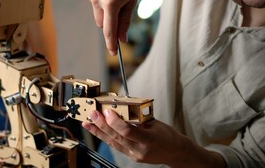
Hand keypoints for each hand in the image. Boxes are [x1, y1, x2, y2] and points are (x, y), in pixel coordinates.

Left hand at [82, 109, 225, 166]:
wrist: (176, 152)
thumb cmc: (168, 135)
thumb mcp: (155, 123)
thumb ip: (138, 118)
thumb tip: (120, 108)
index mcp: (148, 140)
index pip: (127, 131)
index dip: (115, 121)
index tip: (107, 111)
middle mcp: (140, 150)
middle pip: (116, 137)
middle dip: (101, 125)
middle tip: (92, 114)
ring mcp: (134, 155)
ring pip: (112, 143)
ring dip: (98, 132)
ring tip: (87, 123)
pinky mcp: (131, 156)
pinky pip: (116, 145)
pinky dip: (106, 137)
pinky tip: (97, 130)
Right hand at [88, 0, 141, 54]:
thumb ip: (126, 20)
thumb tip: (122, 38)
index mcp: (111, 4)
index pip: (109, 30)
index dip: (111, 44)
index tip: (114, 54)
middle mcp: (98, 1)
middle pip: (102, 24)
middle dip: (111, 26)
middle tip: (123, 21)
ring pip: (99, 15)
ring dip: (108, 15)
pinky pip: (97, 6)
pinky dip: (104, 6)